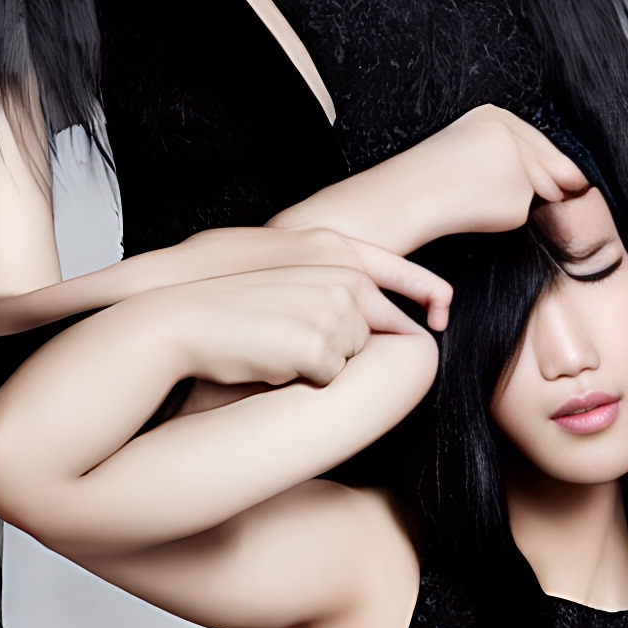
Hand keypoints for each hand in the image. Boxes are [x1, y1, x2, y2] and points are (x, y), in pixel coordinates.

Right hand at [155, 264, 431, 392]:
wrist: (183, 317)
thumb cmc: (222, 298)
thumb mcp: (281, 267)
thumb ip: (323, 276)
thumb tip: (354, 305)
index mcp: (332, 250)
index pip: (397, 273)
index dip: (428, 293)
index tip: (444, 310)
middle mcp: (342, 278)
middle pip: (375, 327)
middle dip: (345, 344)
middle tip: (293, 339)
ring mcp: (334, 313)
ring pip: (350, 355)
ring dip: (318, 360)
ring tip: (274, 345)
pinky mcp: (321, 348)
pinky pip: (326, 377)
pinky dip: (301, 377)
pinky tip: (269, 360)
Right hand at [408, 106, 589, 235]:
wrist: (403, 197)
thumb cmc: (429, 174)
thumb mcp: (469, 144)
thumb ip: (515, 151)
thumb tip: (572, 181)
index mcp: (495, 115)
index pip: (537, 139)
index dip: (551, 161)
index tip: (565, 177)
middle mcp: (511, 136)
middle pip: (545, 165)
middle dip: (546, 182)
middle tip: (503, 194)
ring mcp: (516, 168)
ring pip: (534, 191)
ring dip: (516, 200)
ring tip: (470, 197)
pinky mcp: (516, 200)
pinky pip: (519, 214)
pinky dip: (502, 218)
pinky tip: (473, 212)